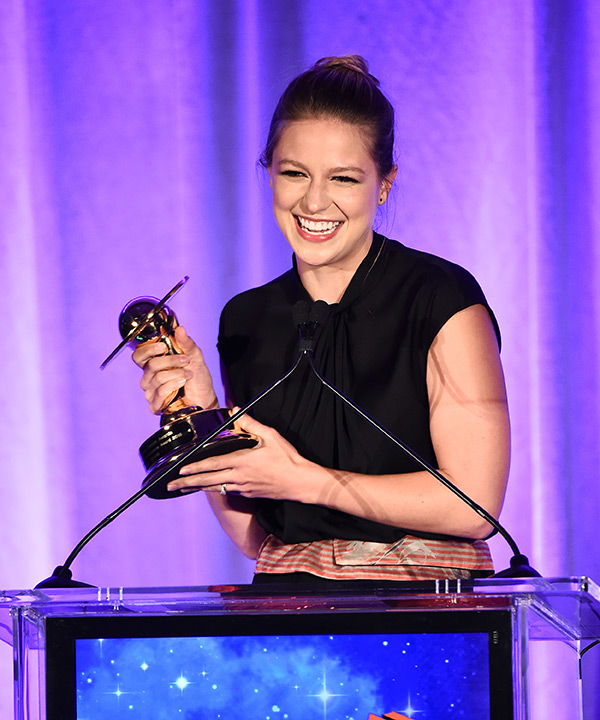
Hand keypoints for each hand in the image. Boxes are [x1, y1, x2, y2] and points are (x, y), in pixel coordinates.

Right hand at [132, 325, 217, 413]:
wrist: (205, 398)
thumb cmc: (198, 379)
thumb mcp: (195, 357)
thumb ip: (187, 344)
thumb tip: (180, 329)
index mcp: (155, 364)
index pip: (139, 355)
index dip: (148, 349)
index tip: (164, 346)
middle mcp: (150, 377)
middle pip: (149, 365)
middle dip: (170, 361)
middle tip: (185, 360)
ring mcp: (151, 391)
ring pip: (157, 378)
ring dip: (176, 374)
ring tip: (188, 374)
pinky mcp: (155, 405)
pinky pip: (159, 392)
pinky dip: (173, 385)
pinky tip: (182, 383)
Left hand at [166, 412, 316, 500]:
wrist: (300, 482)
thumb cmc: (288, 459)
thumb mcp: (271, 436)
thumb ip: (251, 423)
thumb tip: (236, 410)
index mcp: (243, 461)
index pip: (214, 464)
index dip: (196, 467)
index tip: (181, 469)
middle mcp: (239, 477)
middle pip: (208, 481)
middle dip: (187, 483)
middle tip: (171, 484)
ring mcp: (243, 488)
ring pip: (214, 488)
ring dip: (197, 488)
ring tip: (182, 488)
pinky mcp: (248, 494)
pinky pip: (226, 491)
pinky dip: (213, 489)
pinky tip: (206, 488)